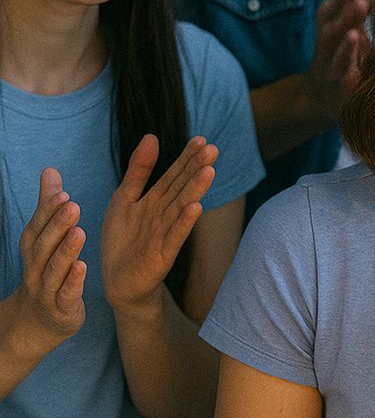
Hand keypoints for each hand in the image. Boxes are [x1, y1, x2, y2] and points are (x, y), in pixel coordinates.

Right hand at [14, 168, 86, 349]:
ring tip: (80, 232)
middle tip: (73, 205)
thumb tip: (50, 170)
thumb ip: (48, 206)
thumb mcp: (45, 239)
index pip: (37, 227)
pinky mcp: (61, 309)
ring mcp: (46, 290)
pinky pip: (65, 295)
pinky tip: (83, 267)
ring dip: (66, 251)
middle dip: (56, 225)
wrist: (38, 322)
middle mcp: (35, 268)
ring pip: (53, 270)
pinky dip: (72, 281)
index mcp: (33, 249)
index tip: (62, 192)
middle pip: (43, 246)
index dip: (47, 211)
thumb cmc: (46, 271)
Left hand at [101, 134, 215, 311]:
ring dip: (195, 190)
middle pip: (182, 187)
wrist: (118, 281)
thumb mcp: (124, 198)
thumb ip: (138, 170)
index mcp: (155, 199)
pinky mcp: (162, 254)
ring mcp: (165, 233)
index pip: (174, 174)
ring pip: (181, 207)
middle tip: (213, 149)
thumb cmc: (122, 240)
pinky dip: (184, 222)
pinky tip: (195, 207)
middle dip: (196, 168)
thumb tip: (152, 136)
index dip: (187, 157)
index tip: (201, 139)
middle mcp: (164, 214)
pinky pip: (174, 236)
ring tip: (209, 171)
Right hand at [304, 0, 374, 127]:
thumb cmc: (346, 57)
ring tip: (359, 1)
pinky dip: (345, 51)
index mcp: (339, 15)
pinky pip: (340, 62)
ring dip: (347, 16)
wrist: (322, 100)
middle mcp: (332, 31)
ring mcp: (332, 54)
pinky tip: (354, 39)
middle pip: (342, 6)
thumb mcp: (356, 25)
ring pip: (337, 32)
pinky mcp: (336, 78)